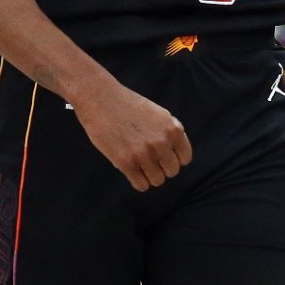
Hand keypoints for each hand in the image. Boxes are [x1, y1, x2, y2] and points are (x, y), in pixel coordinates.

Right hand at [72, 79, 191, 191]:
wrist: (100, 99)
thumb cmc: (128, 106)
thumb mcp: (158, 114)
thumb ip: (171, 132)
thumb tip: (179, 156)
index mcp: (173, 129)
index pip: (184, 159)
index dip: (173, 158)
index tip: (162, 154)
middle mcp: (161, 142)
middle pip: (171, 171)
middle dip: (161, 167)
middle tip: (148, 160)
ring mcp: (144, 153)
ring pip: (157, 180)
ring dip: (149, 175)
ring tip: (139, 165)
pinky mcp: (126, 162)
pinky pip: (141, 185)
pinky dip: (138, 182)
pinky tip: (132, 171)